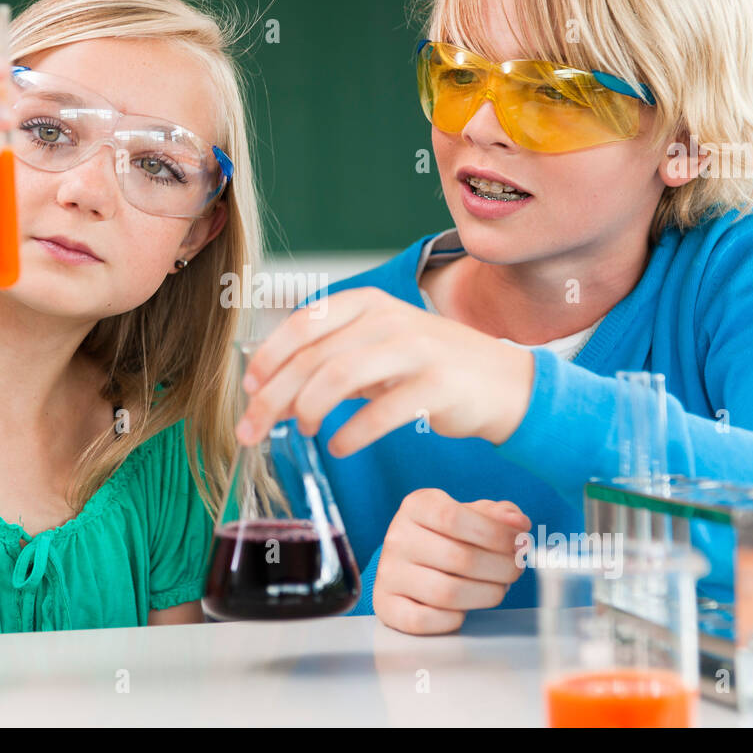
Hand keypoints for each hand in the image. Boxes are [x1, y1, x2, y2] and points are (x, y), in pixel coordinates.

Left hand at [236, 287, 535, 455]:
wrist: (504, 384)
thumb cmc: (430, 369)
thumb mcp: (375, 356)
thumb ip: (327, 369)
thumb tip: (270, 396)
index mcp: (367, 304)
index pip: (302, 324)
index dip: (269, 358)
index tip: (248, 390)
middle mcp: (388, 319)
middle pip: (314, 356)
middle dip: (274, 396)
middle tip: (252, 430)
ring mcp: (415, 349)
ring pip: (340, 376)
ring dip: (309, 409)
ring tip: (303, 432)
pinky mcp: (437, 385)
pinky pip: (381, 411)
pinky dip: (351, 434)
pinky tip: (338, 447)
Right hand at [374, 488, 529, 633]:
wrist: (409, 562)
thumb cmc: (446, 536)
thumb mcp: (470, 514)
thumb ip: (499, 515)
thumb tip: (517, 523)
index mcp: (416, 507)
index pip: (453, 517)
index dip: (495, 534)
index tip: (519, 543)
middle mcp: (397, 538)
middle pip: (458, 558)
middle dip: (501, 568)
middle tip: (515, 570)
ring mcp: (389, 573)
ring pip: (446, 592)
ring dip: (486, 594)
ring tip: (498, 588)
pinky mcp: (387, 605)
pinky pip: (423, 620)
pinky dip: (453, 619)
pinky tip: (464, 608)